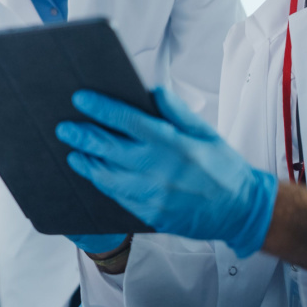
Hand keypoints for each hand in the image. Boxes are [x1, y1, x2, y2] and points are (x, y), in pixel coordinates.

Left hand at [55, 87, 277, 258]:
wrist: (242, 211)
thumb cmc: (224, 168)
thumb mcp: (206, 133)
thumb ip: (176, 112)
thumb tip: (151, 92)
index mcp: (174, 144)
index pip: (127, 121)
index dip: (100, 108)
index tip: (80, 99)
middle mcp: (159, 169)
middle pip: (108, 148)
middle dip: (82, 135)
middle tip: (64, 127)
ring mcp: (153, 195)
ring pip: (107, 176)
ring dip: (86, 162)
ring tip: (73, 151)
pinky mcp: (150, 214)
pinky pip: (118, 196)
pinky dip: (102, 182)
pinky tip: (93, 173)